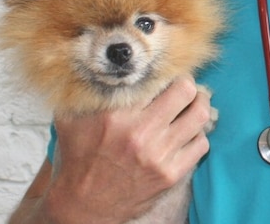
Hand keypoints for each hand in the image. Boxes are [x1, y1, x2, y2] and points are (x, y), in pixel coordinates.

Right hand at [10, 75, 212, 223]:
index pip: (157, 79)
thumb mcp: (69, 119)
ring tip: (192, 105)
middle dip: (187, 84)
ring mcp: (159, 155)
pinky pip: (200, 144)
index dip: (165, 71)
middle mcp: (141, 133)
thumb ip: (81, 90)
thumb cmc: (77, 160)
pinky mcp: (170, 175)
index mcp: (116, 115)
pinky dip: (197, 135)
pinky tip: (186, 133)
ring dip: (198, 106)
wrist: (82, 208)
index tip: (166, 71)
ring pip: (200, 116)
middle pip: (187, 91)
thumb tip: (84, 60)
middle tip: (183, 86)